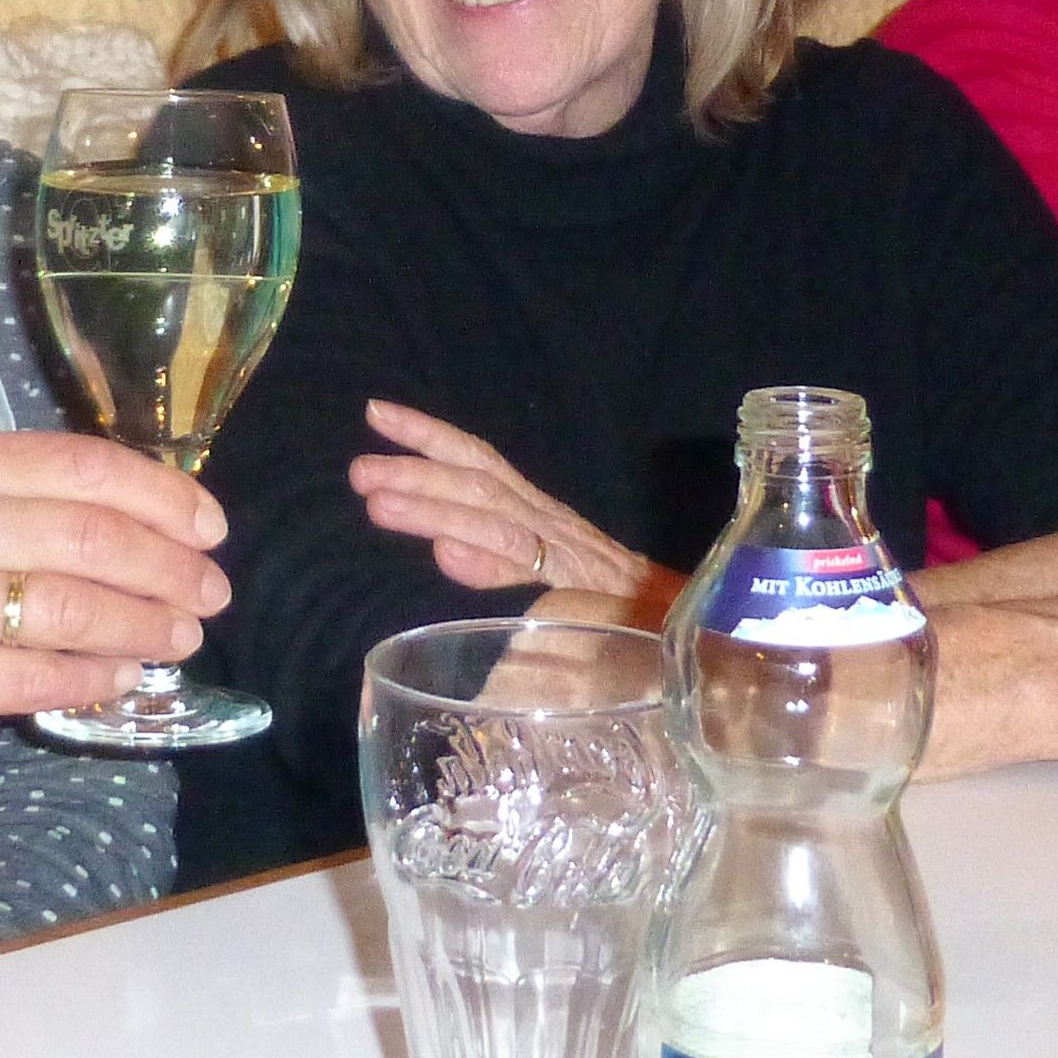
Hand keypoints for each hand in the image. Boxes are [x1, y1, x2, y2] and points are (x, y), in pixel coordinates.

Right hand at [0, 432, 229, 799]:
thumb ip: (38, 500)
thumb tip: (166, 525)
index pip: (86, 467)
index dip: (164, 498)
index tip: (213, 529)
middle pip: (91, 539)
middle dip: (170, 570)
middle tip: (213, 596)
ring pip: (70, 610)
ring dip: (145, 628)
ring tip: (182, 639)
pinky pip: (33, 677)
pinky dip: (93, 679)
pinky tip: (124, 679)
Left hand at [350, 400, 678, 613]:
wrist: (698, 644)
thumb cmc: (621, 621)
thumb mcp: (551, 584)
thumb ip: (503, 566)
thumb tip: (443, 549)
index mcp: (541, 518)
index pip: (481, 462)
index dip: (430, 434)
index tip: (376, 412)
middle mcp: (554, 527)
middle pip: (481, 482)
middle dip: (418, 471)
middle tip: (359, 470)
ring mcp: (571, 558)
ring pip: (496, 519)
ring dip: (434, 508)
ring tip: (379, 502)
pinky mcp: (588, 592)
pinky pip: (533, 571)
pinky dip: (488, 561)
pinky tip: (448, 553)